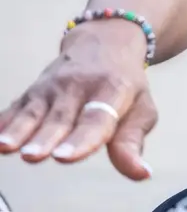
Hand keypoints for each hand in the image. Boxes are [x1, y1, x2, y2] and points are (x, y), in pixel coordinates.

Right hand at [0, 19, 156, 179]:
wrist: (105, 43)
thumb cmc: (125, 83)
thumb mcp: (141, 108)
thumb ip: (132, 142)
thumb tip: (141, 173)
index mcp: (112, 90)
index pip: (96, 119)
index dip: (82, 139)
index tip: (66, 156)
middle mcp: (79, 86)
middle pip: (60, 117)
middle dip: (46, 138)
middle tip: (34, 155)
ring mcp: (52, 88)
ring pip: (34, 111)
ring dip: (19, 130)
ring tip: (7, 146)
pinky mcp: (32, 92)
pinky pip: (15, 108)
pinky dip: (3, 122)